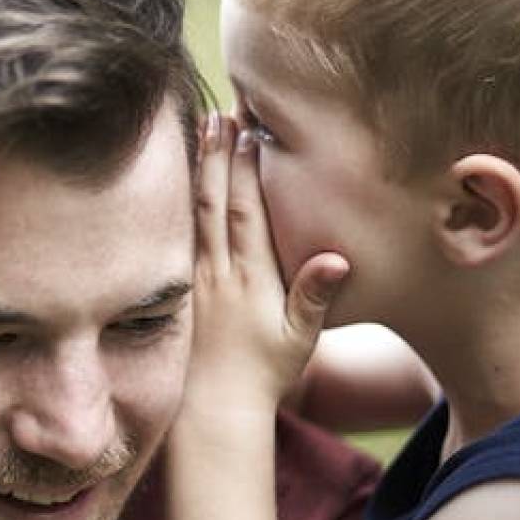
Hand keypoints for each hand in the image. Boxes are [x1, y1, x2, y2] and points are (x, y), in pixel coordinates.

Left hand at [185, 114, 349, 416]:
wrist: (216, 406)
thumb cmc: (265, 373)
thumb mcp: (300, 340)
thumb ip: (315, 297)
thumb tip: (335, 260)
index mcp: (251, 280)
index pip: (247, 214)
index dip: (247, 172)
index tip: (250, 132)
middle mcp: (220, 272)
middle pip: (216, 202)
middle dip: (218, 155)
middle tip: (220, 113)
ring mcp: (200, 276)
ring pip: (197, 211)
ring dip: (201, 168)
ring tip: (202, 128)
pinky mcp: (187, 284)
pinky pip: (184, 230)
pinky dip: (186, 197)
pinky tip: (188, 174)